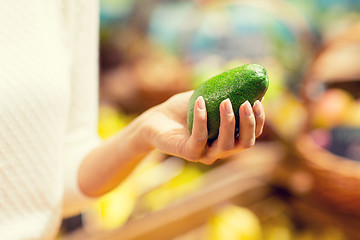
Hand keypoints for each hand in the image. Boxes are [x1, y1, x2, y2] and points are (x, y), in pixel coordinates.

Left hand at [143, 91, 264, 163]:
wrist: (156, 118)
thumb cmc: (183, 109)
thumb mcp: (209, 99)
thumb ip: (228, 94)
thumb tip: (249, 82)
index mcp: (227, 139)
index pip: (251, 136)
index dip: (258, 122)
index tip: (258, 102)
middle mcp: (219, 150)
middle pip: (244, 144)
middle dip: (249, 124)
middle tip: (245, 103)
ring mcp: (204, 154)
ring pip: (226, 145)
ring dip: (229, 122)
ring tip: (225, 101)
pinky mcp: (189, 152)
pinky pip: (201, 138)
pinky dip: (202, 119)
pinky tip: (200, 101)